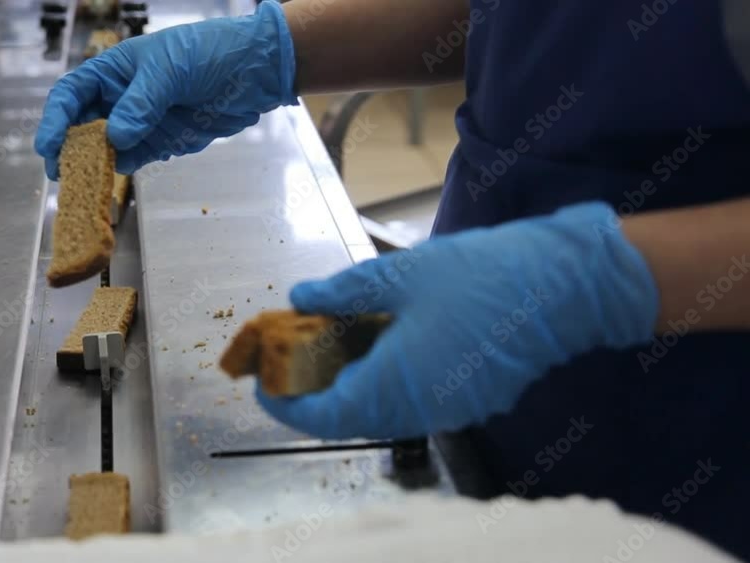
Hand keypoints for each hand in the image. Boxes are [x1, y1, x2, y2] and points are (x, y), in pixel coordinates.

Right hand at [34, 0, 296, 177]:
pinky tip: (106, 185)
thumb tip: (115, 139)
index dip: (56, 119)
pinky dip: (117, 174)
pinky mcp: (160, 142)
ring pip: (104, 148)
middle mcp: (121, 97)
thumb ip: (140, 105)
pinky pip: (131, 160)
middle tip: (60, 175)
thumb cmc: (208, 52)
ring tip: (80, 188)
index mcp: (114, 70)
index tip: (48, 146)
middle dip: (68, 149)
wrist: (252, 70)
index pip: (73, 94)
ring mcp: (140, 121)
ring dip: (91, 167)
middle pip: (82, 126)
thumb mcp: (169, 70)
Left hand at [256, 203, 659, 439]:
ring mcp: (447, 412)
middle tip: (294, 356)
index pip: (320, 418)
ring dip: (348, 390)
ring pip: (379, 416)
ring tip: (331, 347)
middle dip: (312, 394)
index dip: (284, 406)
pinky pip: (411, 406)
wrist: (561, 287)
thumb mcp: (398, 274)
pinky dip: (383, 386)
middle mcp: (417, 411)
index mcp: (393, 384)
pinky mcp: (470, 404)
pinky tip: (379, 347)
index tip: (263, 383)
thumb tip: (301, 298)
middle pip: (347, 420)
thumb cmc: (479, 276)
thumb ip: (341, 292)